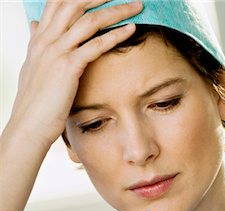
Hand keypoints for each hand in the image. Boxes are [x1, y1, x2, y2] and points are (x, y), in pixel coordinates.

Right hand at [9, 0, 141, 149]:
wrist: (29, 125)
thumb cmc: (34, 103)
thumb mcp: (31, 68)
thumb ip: (36, 45)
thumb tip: (34, 27)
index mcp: (38, 39)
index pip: (57, 3)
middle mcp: (46, 40)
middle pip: (74, 3)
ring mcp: (56, 52)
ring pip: (89, 20)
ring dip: (116, 10)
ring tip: (136, 6)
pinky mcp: (68, 67)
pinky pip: (95, 45)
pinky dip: (115, 35)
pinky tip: (131, 30)